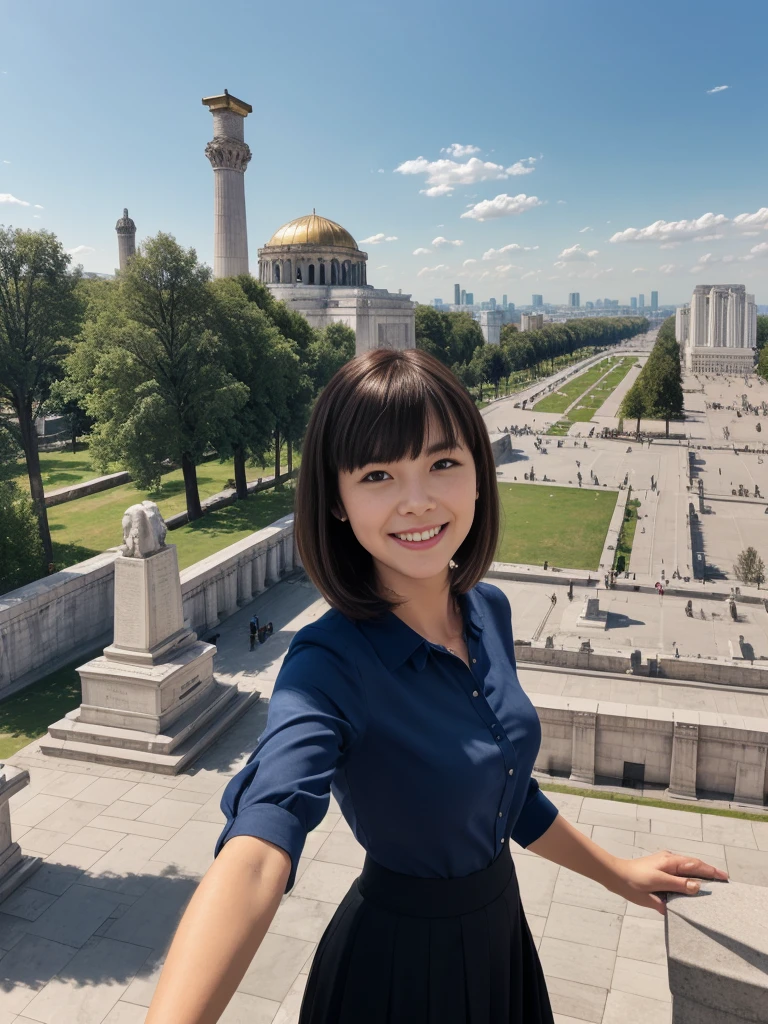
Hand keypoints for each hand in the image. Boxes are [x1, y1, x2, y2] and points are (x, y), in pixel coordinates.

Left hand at [607, 850, 728, 915]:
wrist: (615, 876)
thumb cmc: (633, 883)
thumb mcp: (657, 885)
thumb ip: (677, 885)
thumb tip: (697, 886)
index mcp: (669, 863)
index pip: (695, 866)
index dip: (710, 871)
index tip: (724, 877)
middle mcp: (669, 860)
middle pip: (693, 864)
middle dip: (709, 871)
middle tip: (724, 879)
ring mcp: (664, 863)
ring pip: (687, 866)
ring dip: (700, 872)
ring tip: (712, 882)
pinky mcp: (659, 868)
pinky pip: (679, 870)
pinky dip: (689, 874)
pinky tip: (692, 882)